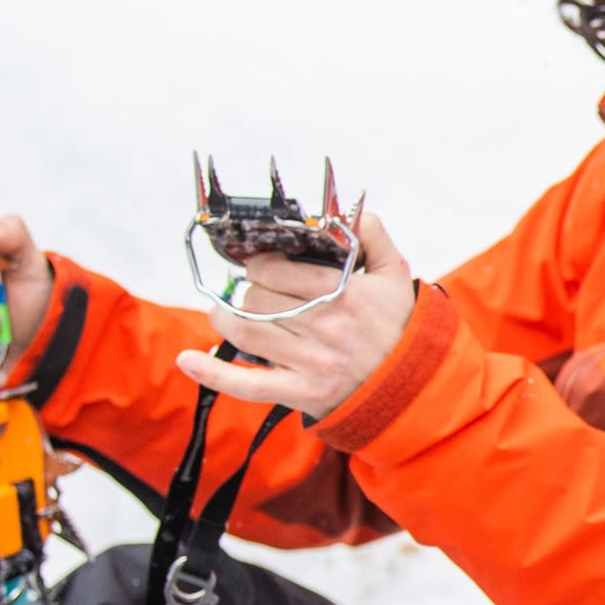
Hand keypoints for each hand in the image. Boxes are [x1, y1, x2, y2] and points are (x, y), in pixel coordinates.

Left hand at [176, 211, 418, 421]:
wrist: (416, 386)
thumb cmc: (401, 328)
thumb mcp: (397, 276)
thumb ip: (374, 237)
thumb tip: (349, 212)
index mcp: (343, 295)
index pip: (276, 270)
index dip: (260, 263)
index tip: (262, 265)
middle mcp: (323, 328)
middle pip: (256, 299)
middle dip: (247, 290)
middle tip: (250, 290)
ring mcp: (310, 363)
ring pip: (245, 332)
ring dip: (224, 318)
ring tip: (224, 313)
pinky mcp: (301, 392)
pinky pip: (247, 385)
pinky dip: (212, 372)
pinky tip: (187, 360)